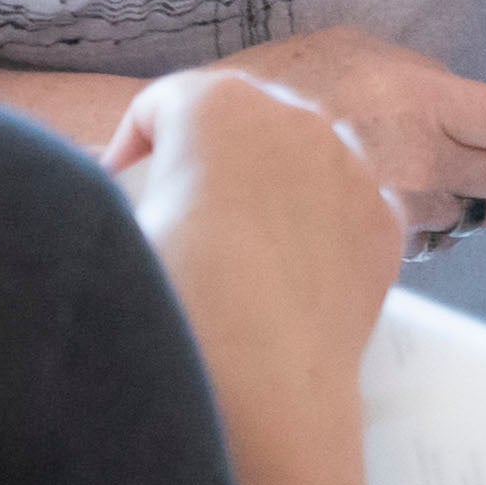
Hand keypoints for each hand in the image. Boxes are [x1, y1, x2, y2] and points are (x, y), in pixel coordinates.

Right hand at [114, 65, 409, 420]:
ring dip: (264, 186)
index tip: (117, 188)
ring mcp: (353, 163)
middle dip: (203, 156)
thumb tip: (104, 194)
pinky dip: (315, 225)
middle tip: (173, 215)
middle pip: (237, 119)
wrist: (261, 382)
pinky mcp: (385, 216)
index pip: (161, 102)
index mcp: (218, 104)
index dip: (128, 146)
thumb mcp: (111, 232)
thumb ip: (100, 194)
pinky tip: (283, 275)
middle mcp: (297, 116)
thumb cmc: (172, 299)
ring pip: (297, 157)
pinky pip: (340, 204)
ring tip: (231, 250)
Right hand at [196, 22, 485, 225]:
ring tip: (415, 179)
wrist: (200, 152)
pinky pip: (419, 245)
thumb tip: (444, 91)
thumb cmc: (263, 91)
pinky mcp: (370, 252)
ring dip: (459, 201)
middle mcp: (423, 161)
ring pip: (466, 216)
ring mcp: (397, 212)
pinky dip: (415, 231)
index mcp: (423, 101)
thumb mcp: (346, 50)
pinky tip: (375, 209)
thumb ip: (408, 71)